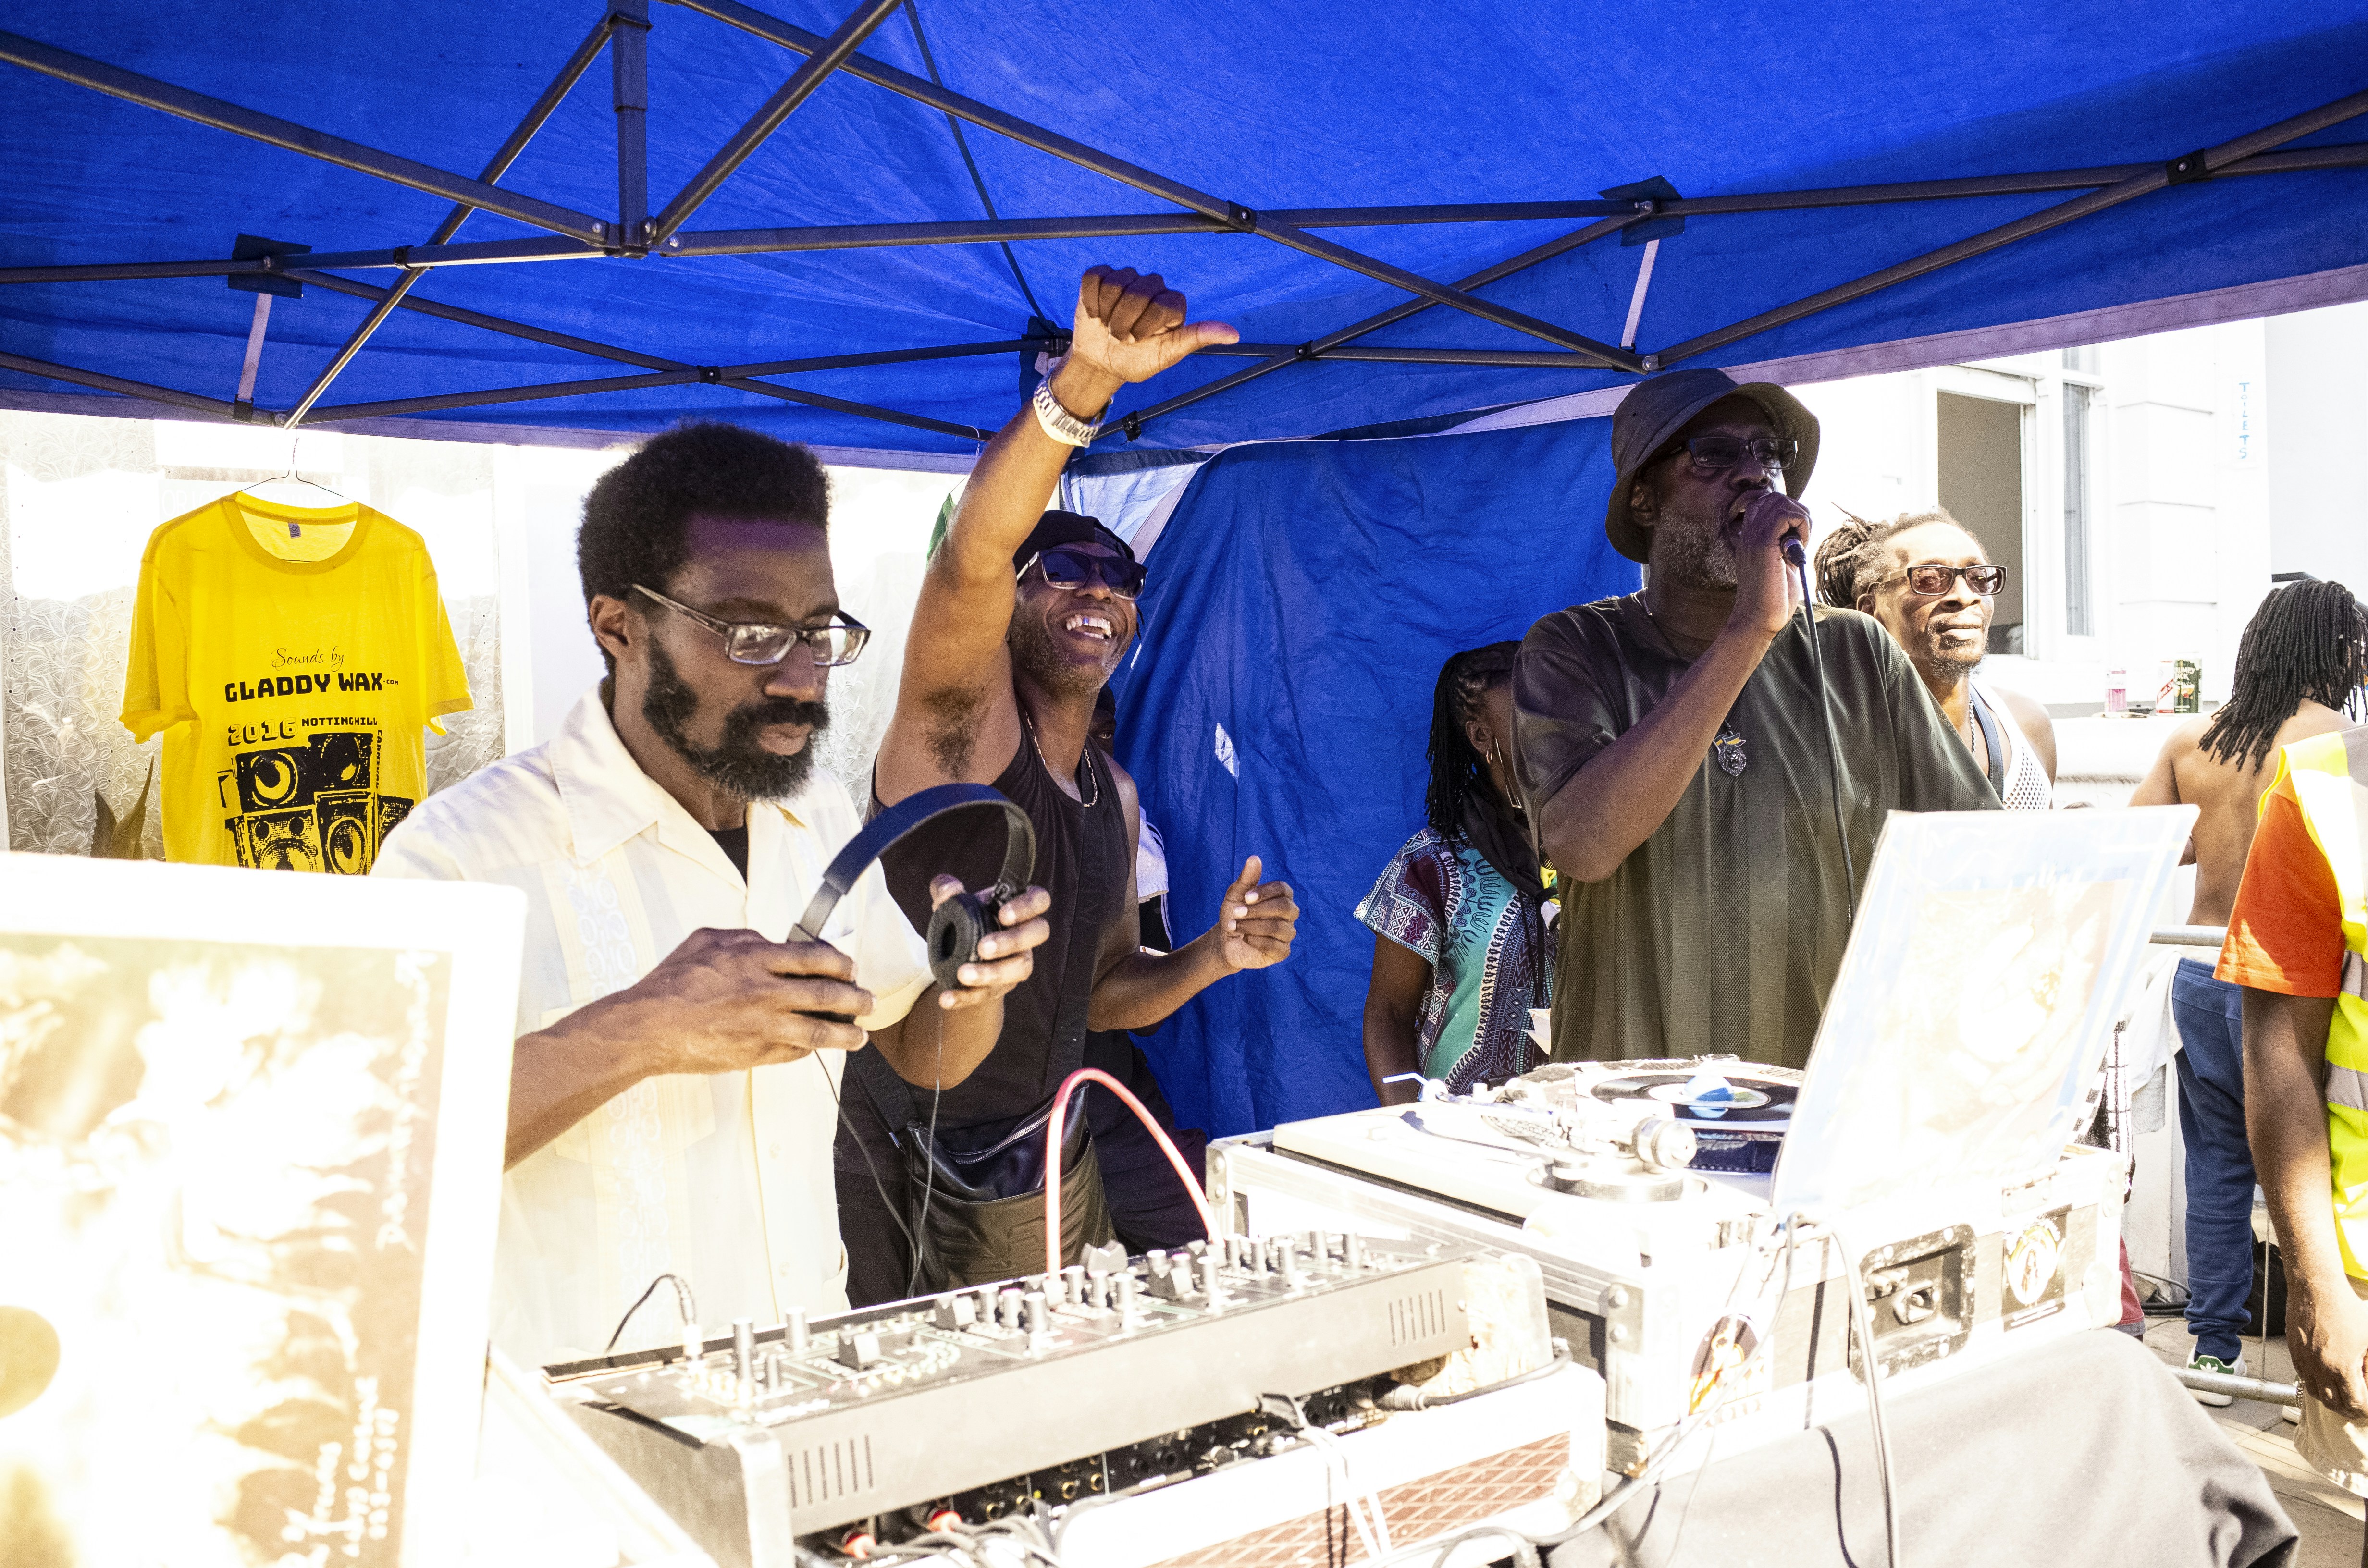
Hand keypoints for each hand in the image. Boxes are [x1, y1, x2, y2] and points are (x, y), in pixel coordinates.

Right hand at [627, 926, 875, 1075]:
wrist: (649, 1026)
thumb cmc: (673, 982)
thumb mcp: (709, 940)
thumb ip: (747, 939)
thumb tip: (771, 943)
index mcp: (757, 960)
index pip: (816, 957)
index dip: (840, 962)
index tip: (849, 968)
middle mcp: (768, 993)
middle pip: (829, 994)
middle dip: (856, 998)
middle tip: (868, 1001)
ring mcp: (765, 1026)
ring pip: (821, 1031)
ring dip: (848, 1033)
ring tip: (860, 1035)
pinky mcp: (757, 1054)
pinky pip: (795, 1052)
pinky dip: (810, 1049)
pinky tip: (818, 1047)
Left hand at [931, 878, 1051, 1008]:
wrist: (959, 954)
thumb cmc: (965, 920)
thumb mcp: (952, 902)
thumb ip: (946, 889)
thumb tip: (948, 891)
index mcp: (1017, 908)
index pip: (1039, 899)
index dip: (1027, 906)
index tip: (1004, 914)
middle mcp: (1025, 935)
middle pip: (1038, 933)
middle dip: (1012, 941)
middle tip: (983, 947)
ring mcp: (1017, 962)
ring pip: (1019, 968)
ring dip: (992, 973)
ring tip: (963, 974)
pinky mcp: (1002, 986)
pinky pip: (989, 993)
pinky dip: (966, 997)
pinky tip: (947, 997)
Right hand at [1049, 266, 1239, 413]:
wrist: (1102, 363)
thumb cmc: (1136, 360)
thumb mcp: (1168, 355)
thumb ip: (1197, 339)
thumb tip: (1234, 335)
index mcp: (1172, 303)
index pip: (1164, 304)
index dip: (1147, 326)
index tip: (1141, 341)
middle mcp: (1153, 286)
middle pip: (1139, 292)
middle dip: (1125, 322)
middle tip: (1122, 337)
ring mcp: (1127, 279)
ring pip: (1116, 283)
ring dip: (1107, 312)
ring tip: (1108, 326)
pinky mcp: (1101, 277)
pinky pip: (1094, 277)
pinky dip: (1090, 299)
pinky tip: (1094, 314)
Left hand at [1211, 855, 1298, 971]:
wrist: (1225, 941)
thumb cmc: (1234, 913)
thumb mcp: (1236, 895)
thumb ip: (1247, 878)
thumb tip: (1254, 858)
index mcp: (1281, 897)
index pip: (1283, 889)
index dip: (1265, 892)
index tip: (1246, 897)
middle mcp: (1289, 914)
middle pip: (1286, 907)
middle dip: (1258, 910)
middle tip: (1237, 912)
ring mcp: (1287, 933)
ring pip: (1278, 928)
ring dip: (1252, 926)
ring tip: (1233, 926)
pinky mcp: (1282, 952)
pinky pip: (1275, 946)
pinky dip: (1256, 941)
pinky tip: (1244, 938)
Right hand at [1724, 489, 1810, 640]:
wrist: (1757, 620)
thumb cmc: (1772, 598)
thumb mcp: (1781, 563)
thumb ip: (1786, 543)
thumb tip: (1801, 528)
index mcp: (1750, 537)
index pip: (1766, 503)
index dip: (1788, 513)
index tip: (1795, 538)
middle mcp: (1748, 533)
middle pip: (1775, 498)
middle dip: (1796, 513)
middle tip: (1799, 540)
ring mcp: (1753, 537)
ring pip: (1781, 502)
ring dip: (1800, 519)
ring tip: (1798, 545)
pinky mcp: (1763, 545)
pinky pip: (1786, 514)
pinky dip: (1801, 526)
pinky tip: (1798, 548)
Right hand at [2290, 1274, 2367, 1418]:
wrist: (2316, 1287)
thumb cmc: (2346, 1307)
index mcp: (2341, 1366)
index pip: (2354, 1402)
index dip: (2364, 1410)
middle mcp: (2319, 1366)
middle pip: (2332, 1403)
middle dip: (2347, 1411)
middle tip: (2357, 1410)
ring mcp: (2303, 1359)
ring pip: (2315, 1392)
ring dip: (2329, 1400)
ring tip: (2340, 1399)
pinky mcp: (2294, 1350)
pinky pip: (2303, 1375)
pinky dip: (2315, 1383)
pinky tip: (2324, 1379)